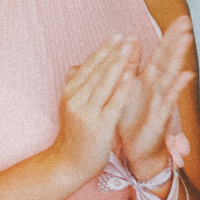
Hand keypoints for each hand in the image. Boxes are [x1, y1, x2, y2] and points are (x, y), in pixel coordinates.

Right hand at [51, 34, 139, 181]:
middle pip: (98, 69)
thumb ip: (77, 85)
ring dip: (118, 61)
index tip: (119, 35)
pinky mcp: (99, 125)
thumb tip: (77, 65)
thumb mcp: (71, 106)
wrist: (68, 164)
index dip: (105, 49)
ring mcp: (87, 111)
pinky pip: (112, 102)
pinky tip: (130, 74)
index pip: (90, 65)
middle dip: (115, 50)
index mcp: (70, 91)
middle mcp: (76, 98)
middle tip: (129, 35)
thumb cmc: (75, 135)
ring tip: (131, 46)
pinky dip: (121, 87)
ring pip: (104, 82)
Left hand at [116, 17, 195, 178]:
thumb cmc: (132, 119)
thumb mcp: (127, 88)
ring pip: (171, 75)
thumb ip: (130, 66)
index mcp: (148, 80)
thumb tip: (131, 43)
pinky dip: (177, 88)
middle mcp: (157, 88)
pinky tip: (186, 76)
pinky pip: (168, 100)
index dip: (169, 37)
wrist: (136, 148)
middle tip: (187, 23)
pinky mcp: (160, 116)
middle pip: (169, 60)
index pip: (160, 54)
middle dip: (177, 41)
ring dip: (179, 57)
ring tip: (187, 40)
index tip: (180, 20)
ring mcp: (160, 101)